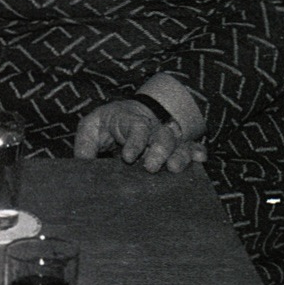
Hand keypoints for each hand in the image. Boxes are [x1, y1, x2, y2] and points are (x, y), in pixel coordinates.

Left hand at [72, 100, 207, 173]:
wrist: (127, 115)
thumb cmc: (107, 123)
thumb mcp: (92, 128)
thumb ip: (86, 144)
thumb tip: (83, 165)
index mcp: (130, 120)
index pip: (136, 127)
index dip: (135, 141)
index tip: (128, 157)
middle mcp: (152, 128)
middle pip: (161, 135)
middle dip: (159, 150)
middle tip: (151, 167)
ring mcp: (165, 137)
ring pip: (177, 143)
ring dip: (179, 155)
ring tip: (175, 169)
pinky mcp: (176, 147)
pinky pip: (190, 148)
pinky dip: (196, 152)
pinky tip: (200, 160)